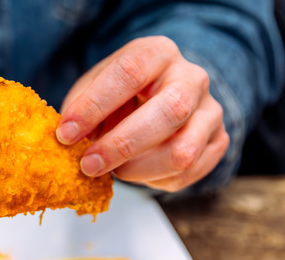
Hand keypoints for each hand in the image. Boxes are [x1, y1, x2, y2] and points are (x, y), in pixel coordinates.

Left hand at [57, 36, 228, 191]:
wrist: (153, 100)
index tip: (66, 133)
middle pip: (170, 111)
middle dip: (122, 145)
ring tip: (112, 170)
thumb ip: (81, 110)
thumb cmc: (117, 96)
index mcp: (157, 53)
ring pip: (182, 151)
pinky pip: (188, 172)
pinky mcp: (217, 141)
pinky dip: (154, 180)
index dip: (94, 106)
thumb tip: (67, 139)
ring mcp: (210, 110)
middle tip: (88, 165)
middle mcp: (191, 77)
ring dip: (138, 169)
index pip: (130, 73)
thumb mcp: (93, 90)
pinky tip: (136, 171)